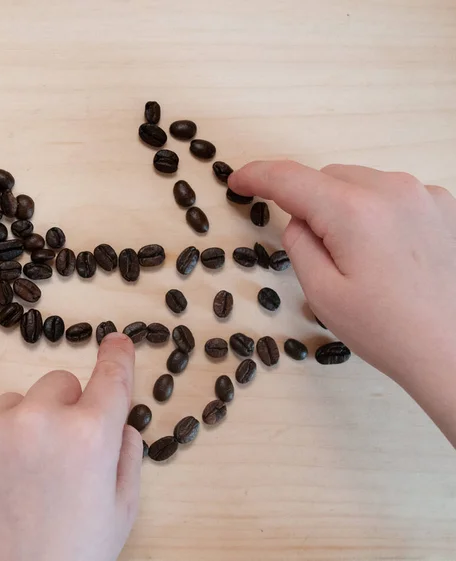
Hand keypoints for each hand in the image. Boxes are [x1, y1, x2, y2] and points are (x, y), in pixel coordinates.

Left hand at [0, 333, 142, 560]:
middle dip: (64, 409)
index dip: (117, 356)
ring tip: (14, 477)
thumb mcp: (120, 511)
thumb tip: (120, 422)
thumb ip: (126, 455)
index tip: (115, 340)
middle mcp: (40, 420)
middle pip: (58, 383)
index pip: (111, 377)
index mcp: (90, 435)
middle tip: (55, 454)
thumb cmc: (70, 557)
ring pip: (13, 401)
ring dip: (19, 426)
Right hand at [229, 162, 455, 442]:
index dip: (257, 175)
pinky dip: (375, 211)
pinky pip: (392, 194)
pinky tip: (387, 251)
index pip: (291, 178)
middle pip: (328, 177)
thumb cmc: (388, 330)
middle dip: (308, 201)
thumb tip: (299, 218)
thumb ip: (298, 243)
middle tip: (315, 248)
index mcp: (354, 211)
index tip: (237, 180)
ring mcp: (425, 194)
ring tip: (358, 256)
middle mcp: (392, 189)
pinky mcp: (446, 205)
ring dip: (344, 205)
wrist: (454, 351)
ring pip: (360, 183)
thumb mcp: (322, 293)